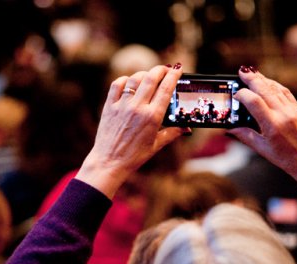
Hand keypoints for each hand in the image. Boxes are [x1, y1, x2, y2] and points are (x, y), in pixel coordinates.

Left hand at [76, 65, 183, 197]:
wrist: (109, 162)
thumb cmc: (134, 156)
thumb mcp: (156, 145)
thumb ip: (172, 133)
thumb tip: (186, 127)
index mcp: (152, 117)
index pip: (166, 89)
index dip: (173, 75)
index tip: (178, 69)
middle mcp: (137, 108)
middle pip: (151, 78)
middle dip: (161, 69)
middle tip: (166, 69)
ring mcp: (122, 106)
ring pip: (135, 79)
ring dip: (144, 74)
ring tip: (149, 76)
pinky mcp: (109, 106)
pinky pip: (117, 85)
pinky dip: (125, 80)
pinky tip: (130, 82)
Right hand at [229, 69, 296, 200]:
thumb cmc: (288, 160)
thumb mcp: (263, 150)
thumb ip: (246, 136)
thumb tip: (231, 128)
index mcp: (273, 126)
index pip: (254, 102)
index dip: (242, 94)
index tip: (235, 94)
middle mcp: (284, 114)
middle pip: (265, 89)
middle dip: (252, 79)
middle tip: (241, 72)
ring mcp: (293, 110)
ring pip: (275, 88)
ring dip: (263, 79)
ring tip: (252, 74)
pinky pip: (285, 92)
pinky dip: (275, 85)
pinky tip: (268, 83)